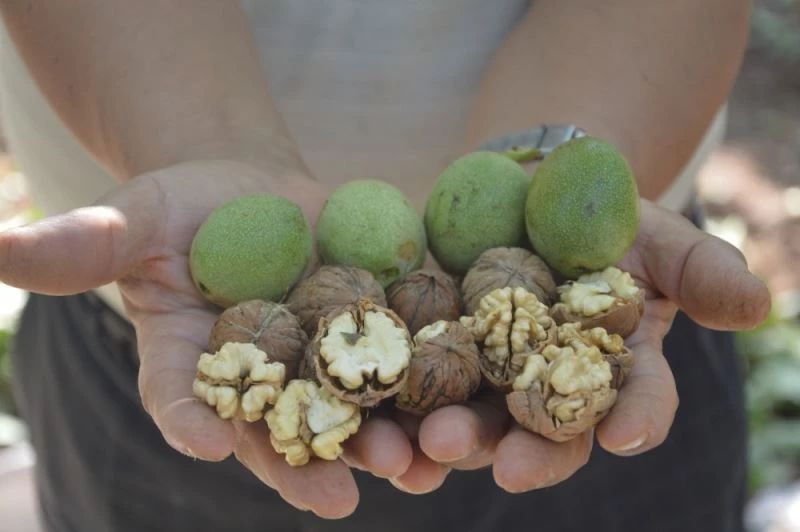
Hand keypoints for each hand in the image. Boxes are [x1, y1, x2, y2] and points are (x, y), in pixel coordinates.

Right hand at [0, 160, 416, 517]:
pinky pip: (403, 363)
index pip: (183, 398)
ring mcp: (321, 358)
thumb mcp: (133, 217)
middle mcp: (260, 378)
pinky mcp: (375, 327)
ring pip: (350, 413)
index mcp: (193, 361)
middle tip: (337, 498)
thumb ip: (86, 243)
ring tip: (413, 469)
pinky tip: (456, 416)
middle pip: (280, 429)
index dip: (191, 419)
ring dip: (382, 443)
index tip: (207, 440)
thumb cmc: (182, 207)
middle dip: (307, 462)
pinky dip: (429, 389)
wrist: (252, 192)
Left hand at [380, 198, 771, 493]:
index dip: (635, 418)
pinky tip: (373, 430)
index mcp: (610, 369)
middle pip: (543, 433)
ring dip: (447, 445)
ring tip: (422, 452)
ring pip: (472, 424)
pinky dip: (393, 414)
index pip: (635, 402)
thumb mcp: (654, 233)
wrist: (529, 195)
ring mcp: (487, 378)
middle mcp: (549, 389)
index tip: (625, 434)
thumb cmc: (602, 219)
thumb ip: (700, 270)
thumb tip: (756, 308)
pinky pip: (412, 390)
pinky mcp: (433, 355)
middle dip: (524, 451)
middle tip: (503, 466)